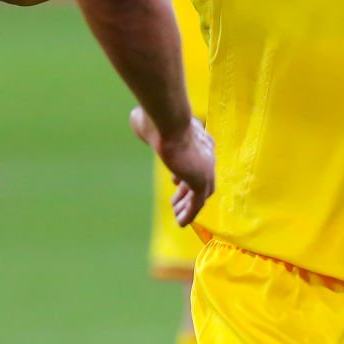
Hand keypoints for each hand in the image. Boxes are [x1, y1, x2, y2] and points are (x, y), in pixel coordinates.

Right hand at [131, 108, 214, 225]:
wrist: (168, 122)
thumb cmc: (157, 119)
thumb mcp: (150, 121)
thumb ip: (148, 125)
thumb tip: (137, 119)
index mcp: (197, 138)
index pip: (195, 159)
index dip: (184, 172)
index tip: (174, 182)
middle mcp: (206, 152)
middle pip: (200, 177)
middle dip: (187, 191)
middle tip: (175, 202)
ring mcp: (206, 167)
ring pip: (200, 192)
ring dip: (188, 205)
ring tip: (177, 216)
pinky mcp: (202, 180)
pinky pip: (198, 202)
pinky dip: (191, 213)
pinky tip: (181, 223)